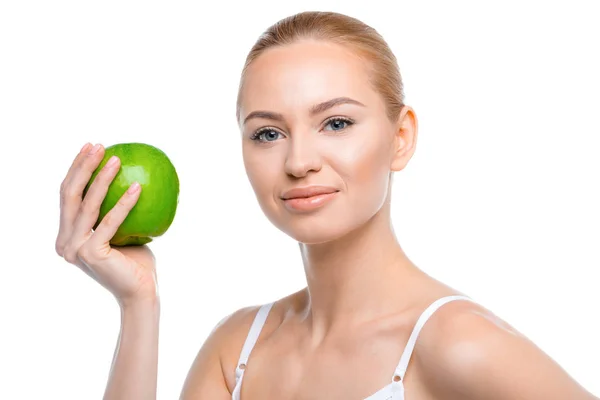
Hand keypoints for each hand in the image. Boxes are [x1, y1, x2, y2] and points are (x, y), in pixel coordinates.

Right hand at [55, 143, 157, 306]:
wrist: (141, 293)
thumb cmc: (137, 263)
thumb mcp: (124, 231)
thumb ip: (118, 211)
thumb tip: (131, 176)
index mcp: (67, 237)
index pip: (68, 196)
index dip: (76, 169)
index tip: (91, 147)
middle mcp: (65, 242)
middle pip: (70, 195)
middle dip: (82, 166)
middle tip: (99, 145)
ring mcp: (75, 249)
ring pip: (87, 205)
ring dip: (102, 178)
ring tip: (117, 159)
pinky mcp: (91, 253)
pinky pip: (111, 221)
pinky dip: (124, 203)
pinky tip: (138, 186)